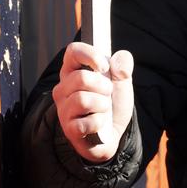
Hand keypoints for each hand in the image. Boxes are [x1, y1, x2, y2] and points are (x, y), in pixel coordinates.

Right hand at [53, 41, 133, 161]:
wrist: (112, 135)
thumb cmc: (112, 106)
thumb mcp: (121, 84)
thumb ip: (123, 67)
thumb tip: (121, 60)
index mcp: (73, 72)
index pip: (73, 51)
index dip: (90, 55)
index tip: (104, 67)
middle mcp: (63, 89)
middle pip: (81, 78)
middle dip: (103, 87)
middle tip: (107, 94)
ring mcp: (64, 109)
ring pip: (83, 100)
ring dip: (102, 105)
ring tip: (104, 110)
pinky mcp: (69, 129)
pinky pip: (87, 122)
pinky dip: (100, 123)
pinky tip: (100, 124)